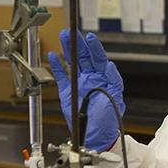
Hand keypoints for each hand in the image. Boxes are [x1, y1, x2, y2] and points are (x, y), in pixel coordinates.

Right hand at [48, 30, 124, 151]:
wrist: (97, 135)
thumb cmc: (109, 119)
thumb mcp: (115, 99)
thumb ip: (113, 81)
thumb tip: (110, 66)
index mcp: (104, 79)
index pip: (99, 59)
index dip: (95, 48)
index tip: (90, 37)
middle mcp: (91, 78)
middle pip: (84, 57)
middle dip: (78, 44)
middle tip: (72, 32)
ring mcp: (79, 84)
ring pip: (72, 63)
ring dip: (67, 51)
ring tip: (63, 37)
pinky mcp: (67, 91)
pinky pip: (61, 76)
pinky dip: (56, 67)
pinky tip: (52, 56)